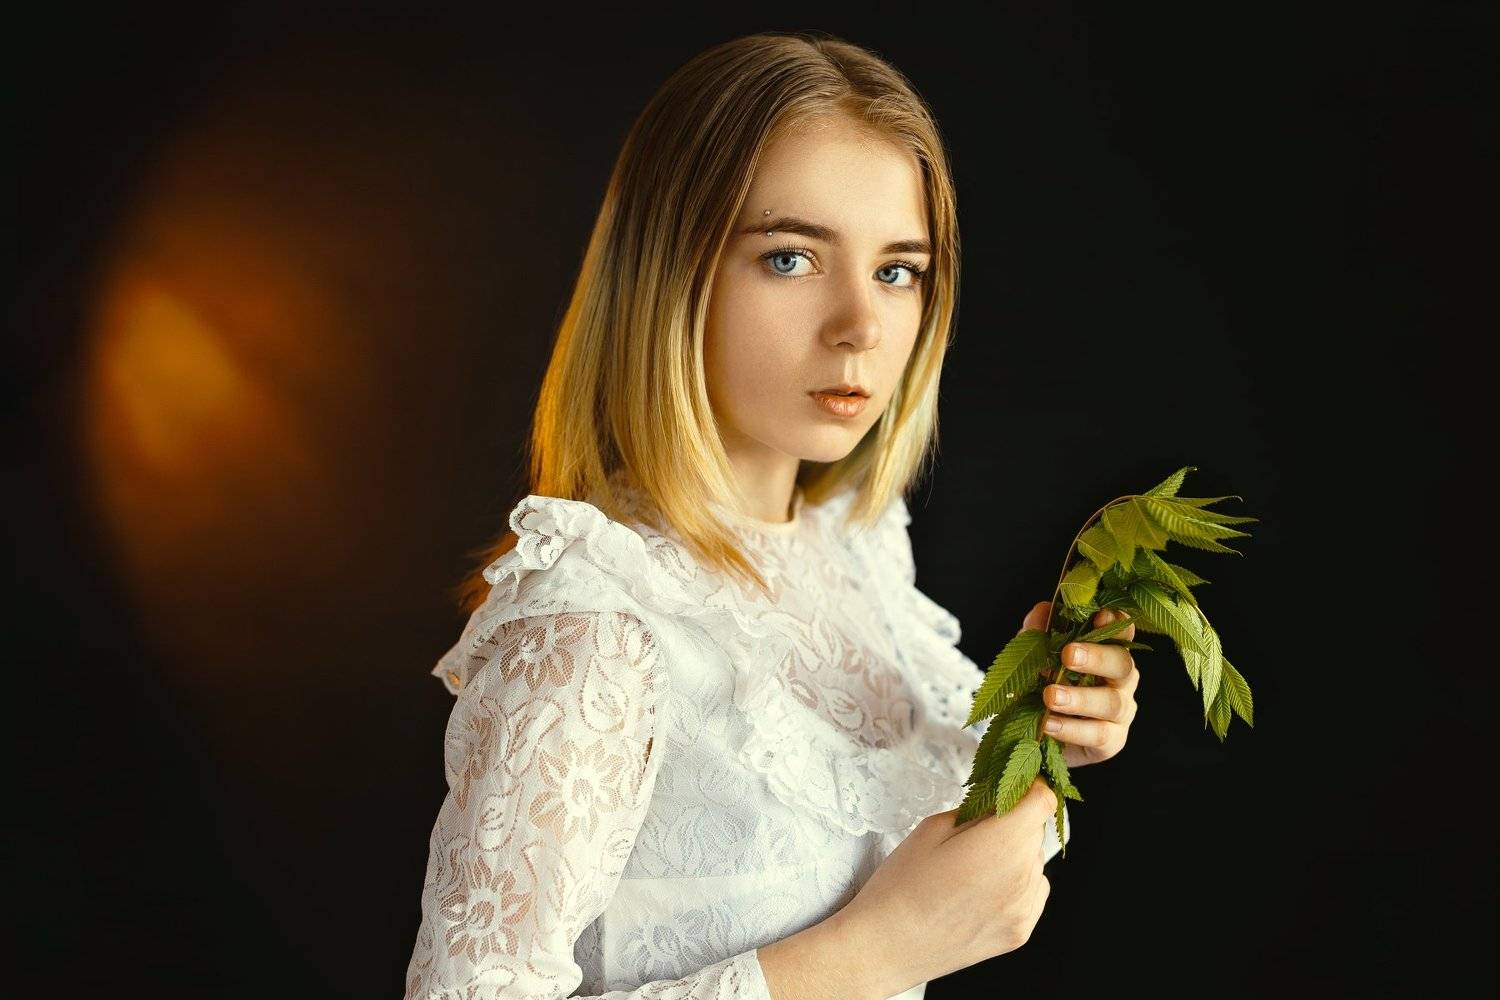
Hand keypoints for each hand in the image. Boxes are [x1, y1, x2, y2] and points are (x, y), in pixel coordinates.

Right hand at [831, 779, 1058, 996]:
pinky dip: (1016, 884)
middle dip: (1014, 822)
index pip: (1043, 801)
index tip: (1012, 787)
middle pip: (1036, 831)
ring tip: (972, 868)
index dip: (1028, 788)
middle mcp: (1023, 878)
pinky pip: (1032, 893)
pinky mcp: (1020, 933)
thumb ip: (978, 809)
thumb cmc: (901, 884)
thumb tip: (1002, 800)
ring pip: (1035, 863)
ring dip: (1016, 855)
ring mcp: (1024, 910)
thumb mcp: (933, 828)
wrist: (886, 946)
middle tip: (976, 830)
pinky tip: (979, 890)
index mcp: (1002, 844)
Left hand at [1021, 601, 1139, 768]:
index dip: (1115, 623)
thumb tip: (1043, 609)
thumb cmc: (1043, 687)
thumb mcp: (1034, 658)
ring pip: (1112, 703)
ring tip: (1050, 696)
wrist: (1035, 735)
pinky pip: (1098, 735)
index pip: (1121, 633)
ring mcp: (1120, 713)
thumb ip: (1037, 635)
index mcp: (1108, 653)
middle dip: (1097, 658)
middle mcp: (1121, 681)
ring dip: (1080, 699)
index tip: (1099, 616)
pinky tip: (1048, 723)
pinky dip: (1071, 729)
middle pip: (1123, 664)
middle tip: (1069, 655)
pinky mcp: (1111, 741)